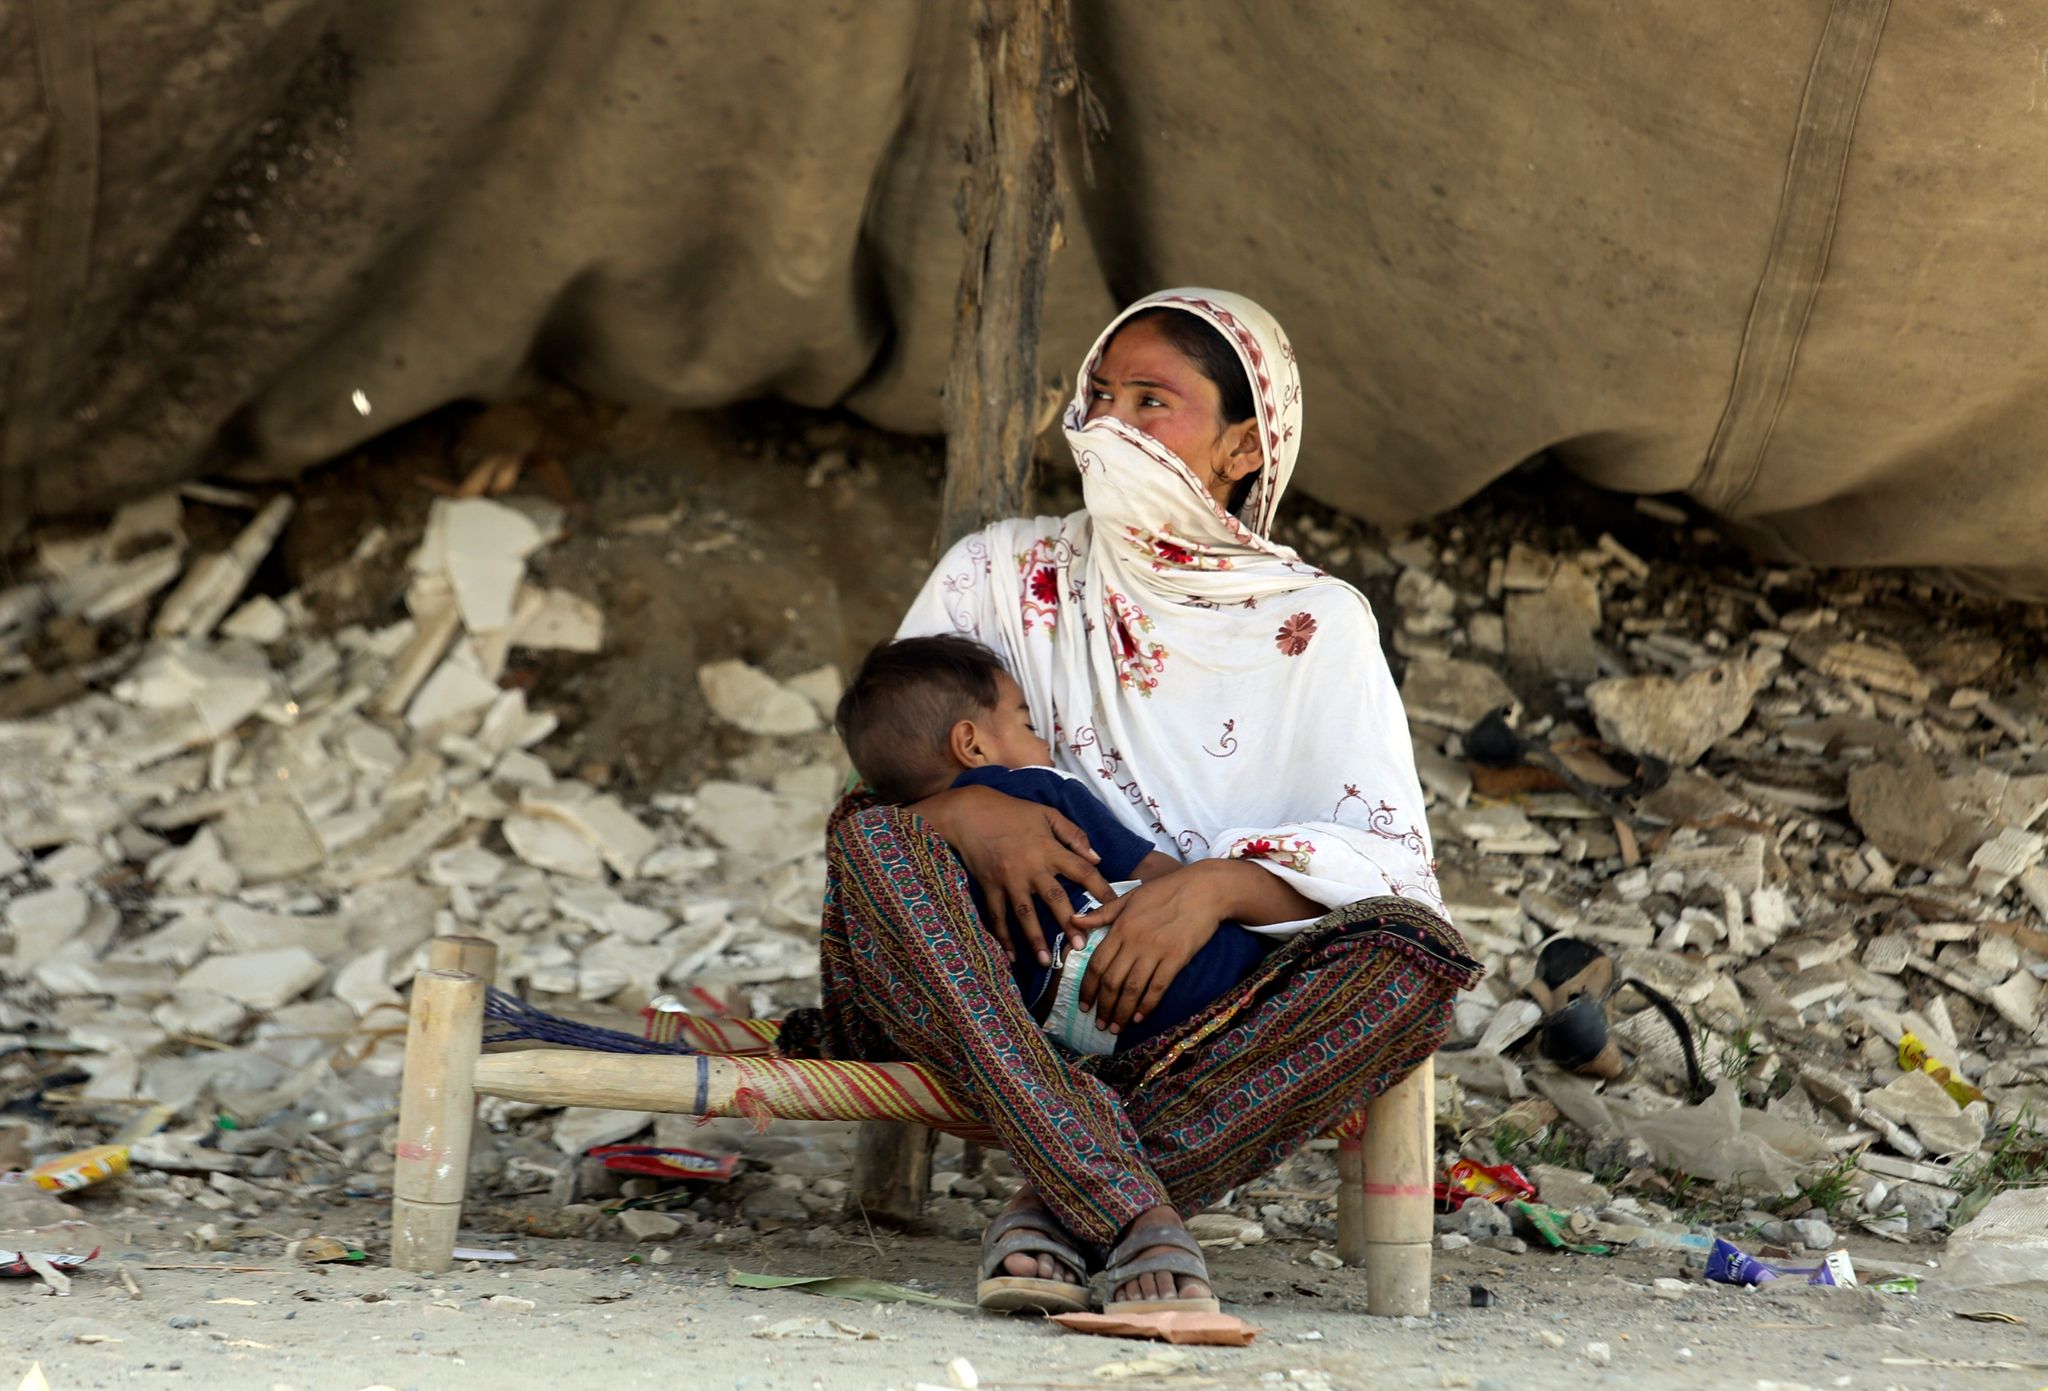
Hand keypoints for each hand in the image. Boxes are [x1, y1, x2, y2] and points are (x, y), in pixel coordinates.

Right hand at [909, 785, 1115, 966]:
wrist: (970, 813)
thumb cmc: (1013, 811)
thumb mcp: (1047, 814)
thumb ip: (1074, 834)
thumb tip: (1097, 858)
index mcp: (1049, 849)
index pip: (1081, 871)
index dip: (1100, 889)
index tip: (1114, 908)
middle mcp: (1031, 867)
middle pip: (1054, 898)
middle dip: (1069, 923)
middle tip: (1081, 946)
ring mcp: (1009, 879)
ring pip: (1025, 914)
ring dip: (1036, 939)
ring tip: (1047, 961)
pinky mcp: (990, 886)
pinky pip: (997, 916)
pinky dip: (1003, 937)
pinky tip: (1011, 956)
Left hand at [1075, 866, 1232, 1032]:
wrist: (1204, 889)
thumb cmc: (1166, 891)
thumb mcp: (1130, 897)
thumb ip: (1102, 913)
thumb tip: (1073, 921)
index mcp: (1120, 927)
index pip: (1096, 963)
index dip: (1088, 988)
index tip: (1083, 1005)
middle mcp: (1134, 941)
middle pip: (1111, 981)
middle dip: (1103, 1006)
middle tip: (1099, 1025)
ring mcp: (1155, 950)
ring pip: (1132, 989)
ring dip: (1122, 1012)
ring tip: (1115, 1028)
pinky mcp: (1176, 958)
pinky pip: (1158, 987)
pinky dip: (1147, 1005)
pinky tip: (1140, 1018)